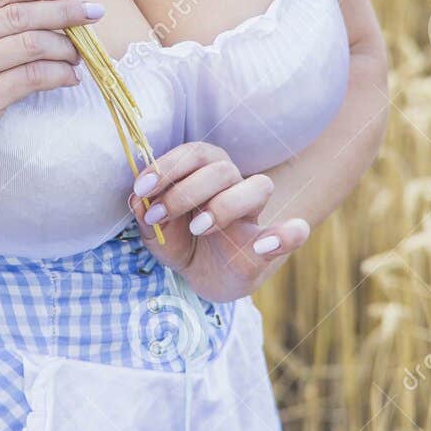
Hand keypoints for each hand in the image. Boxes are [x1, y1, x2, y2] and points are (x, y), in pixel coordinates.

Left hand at [127, 141, 310, 302]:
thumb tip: (136, 200)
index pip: (194, 153)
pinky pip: (295, 232)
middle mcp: (233, 186)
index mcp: (205, 174)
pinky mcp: (269, 245)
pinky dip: (287, 234)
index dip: (167, 166)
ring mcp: (254, 214)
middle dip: (185, 190)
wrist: (207, 277)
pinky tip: (266, 245)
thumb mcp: (157, 233)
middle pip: (221, 168)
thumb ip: (146, 216)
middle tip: (160, 215)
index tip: (141, 189)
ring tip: (198, 228)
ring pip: (257, 186)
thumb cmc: (183, 243)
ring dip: (224, 205)